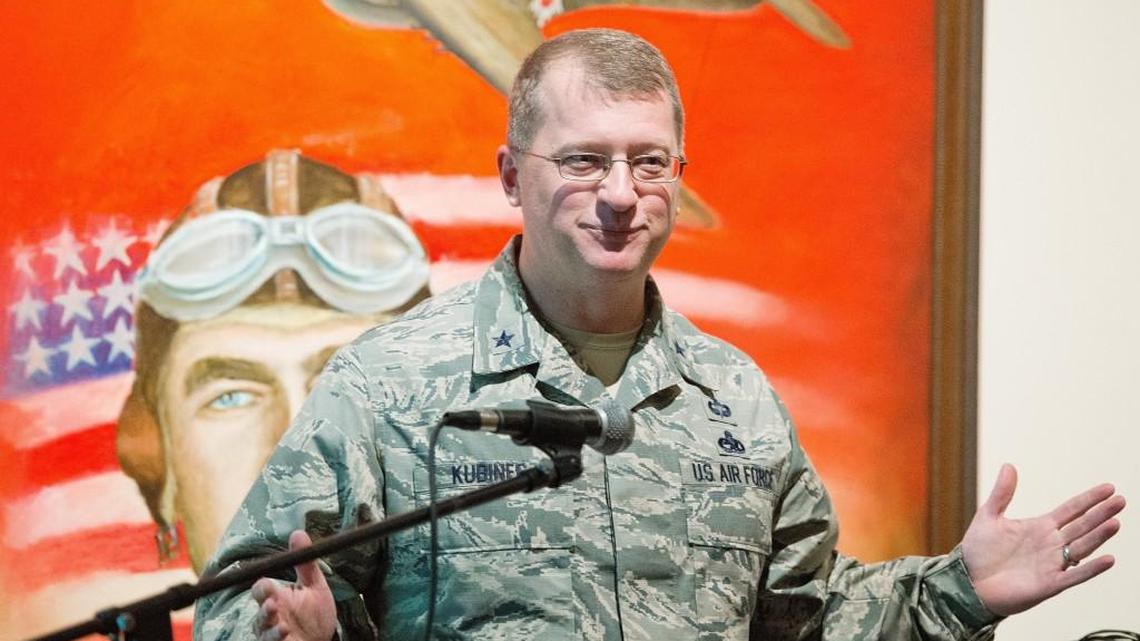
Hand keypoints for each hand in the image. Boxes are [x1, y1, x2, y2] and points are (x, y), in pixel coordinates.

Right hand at [251, 530, 336, 640]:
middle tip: (273, 603)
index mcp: (277, 597)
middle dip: (263, 607)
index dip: (263, 587)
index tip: (269, 585)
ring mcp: (272, 633)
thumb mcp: (315, 586)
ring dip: (269, 626)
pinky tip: (284, 632)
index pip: (262, 589)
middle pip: (259, 610)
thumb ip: (306, 563)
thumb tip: (298, 532)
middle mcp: (271, 616)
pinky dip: (275, 638)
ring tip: (282, 624)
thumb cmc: (315, 615)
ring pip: (262, 629)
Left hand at [961, 463, 1124, 615]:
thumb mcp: (989, 516)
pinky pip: (1074, 576)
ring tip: (1115, 523)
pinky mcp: (1048, 584)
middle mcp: (1051, 545)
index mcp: (1040, 527)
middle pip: (1082, 526)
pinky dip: (1091, 569)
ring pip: (1082, 548)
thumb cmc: (978, 552)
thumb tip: (1009, 465)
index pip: (1071, 510)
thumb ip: (1002, 493)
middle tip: (1121, 501)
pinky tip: (1108, 559)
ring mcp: (1052, 564)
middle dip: (1101, 514)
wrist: (967, 582)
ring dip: (1099, 537)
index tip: (1109, 488)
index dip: (1089, 499)